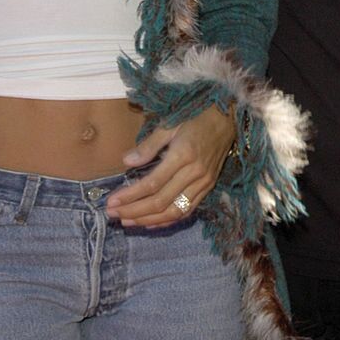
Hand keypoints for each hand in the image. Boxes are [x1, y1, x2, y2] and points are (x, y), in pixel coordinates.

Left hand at [105, 104, 235, 227]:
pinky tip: (150, 223)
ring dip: (148, 220)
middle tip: (112, 214)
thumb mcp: (171, 123)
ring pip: (174, 211)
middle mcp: (194, 173)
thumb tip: (126, 161)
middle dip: (133, 210)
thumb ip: (149, 145)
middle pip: (160, 201)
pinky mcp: (209, 187)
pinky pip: (187, 210)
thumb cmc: (196, 117)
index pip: (152, 184)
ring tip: (127, 221)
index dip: (130, 196)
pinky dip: (168, 220)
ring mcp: (204, 182)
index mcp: (183, 155)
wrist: (227, 118)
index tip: (111, 201)